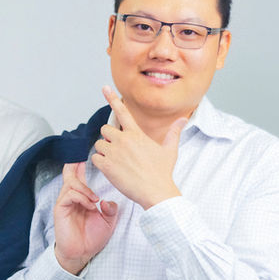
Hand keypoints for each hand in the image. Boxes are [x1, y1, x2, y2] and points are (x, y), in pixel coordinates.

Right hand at [53, 161, 118, 274]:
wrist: (82, 253)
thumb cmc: (92, 237)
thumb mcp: (109, 221)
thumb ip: (111, 209)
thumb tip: (107, 201)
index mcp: (82, 196)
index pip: (79, 176)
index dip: (80, 164)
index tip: (86, 152)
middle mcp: (72, 197)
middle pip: (70, 174)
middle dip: (75, 164)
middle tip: (81, 155)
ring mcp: (65, 202)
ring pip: (71, 184)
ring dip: (85, 188)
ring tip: (95, 199)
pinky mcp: (60, 210)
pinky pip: (69, 196)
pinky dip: (81, 198)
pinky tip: (91, 205)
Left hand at [91, 86, 183, 208]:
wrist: (156, 191)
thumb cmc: (162, 172)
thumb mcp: (170, 150)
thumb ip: (173, 133)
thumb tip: (183, 120)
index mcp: (136, 134)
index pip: (122, 111)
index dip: (112, 98)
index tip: (104, 87)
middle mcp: (123, 140)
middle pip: (105, 129)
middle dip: (108, 138)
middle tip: (118, 150)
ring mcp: (114, 152)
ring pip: (99, 144)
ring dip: (104, 152)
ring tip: (117, 162)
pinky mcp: (107, 165)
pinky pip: (95, 158)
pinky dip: (100, 163)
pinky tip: (111, 170)